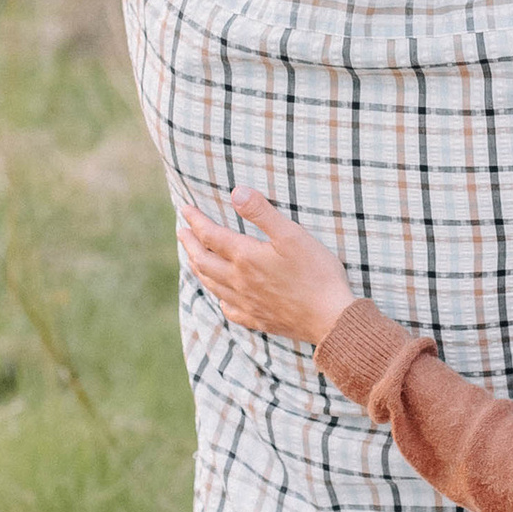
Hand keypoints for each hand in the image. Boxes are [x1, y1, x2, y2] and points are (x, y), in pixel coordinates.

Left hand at [177, 191, 357, 345]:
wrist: (330, 318)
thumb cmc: (316, 273)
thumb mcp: (292, 235)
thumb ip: (262, 213)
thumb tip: (236, 192)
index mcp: (245, 257)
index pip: (210, 236)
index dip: (195, 220)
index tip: (185, 209)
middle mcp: (239, 281)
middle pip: (202, 261)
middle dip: (189, 244)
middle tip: (182, 232)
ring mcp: (246, 303)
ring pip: (211, 284)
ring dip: (198, 268)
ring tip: (194, 258)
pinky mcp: (257, 319)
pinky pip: (229, 308)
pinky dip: (219, 297)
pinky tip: (222, 296)